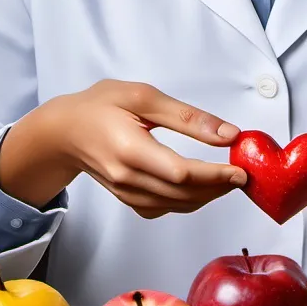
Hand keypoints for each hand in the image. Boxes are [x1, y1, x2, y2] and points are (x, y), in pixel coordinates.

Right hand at [0, 80, 246, 216]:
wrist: (63, 130)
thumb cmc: (99, 106)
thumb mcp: (144, 96)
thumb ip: (187, 117)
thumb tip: (227, 134)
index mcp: (129, 150)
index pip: (180, 174)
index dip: (214, 176)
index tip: (240, 170)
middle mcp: (126, 178)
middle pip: (182, 194)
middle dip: (218, 187)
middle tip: (243, 174)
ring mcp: (125, 193)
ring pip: (175, 206)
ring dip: (207, 196)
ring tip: (229, 179)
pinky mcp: (127, 198)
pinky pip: (163, 209)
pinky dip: (187, 202)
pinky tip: (201, 188)